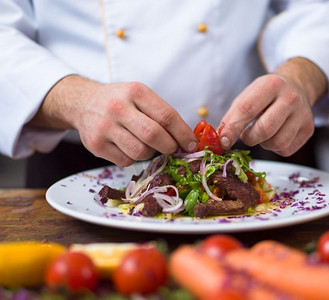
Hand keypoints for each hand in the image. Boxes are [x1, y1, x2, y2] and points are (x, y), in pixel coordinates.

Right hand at [30, 75, 197, 165]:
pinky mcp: (95, 145)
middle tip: (172, 148)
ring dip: (150, 153)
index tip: (192, 144)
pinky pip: (126, 161)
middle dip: (169, 146)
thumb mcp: (140, 96)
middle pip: (154, 136)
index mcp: (135, 92)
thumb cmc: (120, 101)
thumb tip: (186, 140)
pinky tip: (128, 146)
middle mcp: (118, 108)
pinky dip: (133, 158)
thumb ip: (161, 114)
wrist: (83, 102)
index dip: (183, 133)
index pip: (166, 116)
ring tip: (146, 144)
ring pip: (140, 152)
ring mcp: (104, 127)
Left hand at [219, 57, 326, 156]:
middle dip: (249, 138)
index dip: (233, 128)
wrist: (296, 88)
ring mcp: (303, 114)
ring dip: (263, 143)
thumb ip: (233, 116)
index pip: (247, 109)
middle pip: (265, 129)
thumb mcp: (247, 96)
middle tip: (246, 135)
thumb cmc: (266, 94)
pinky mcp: (308, 129)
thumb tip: (222, 139)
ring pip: (277, 142)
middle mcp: (291, 98)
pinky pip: (286, 149)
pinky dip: (275, 148)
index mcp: (271, 84)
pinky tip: (274, 135)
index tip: (223, 141)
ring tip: (262, 133)